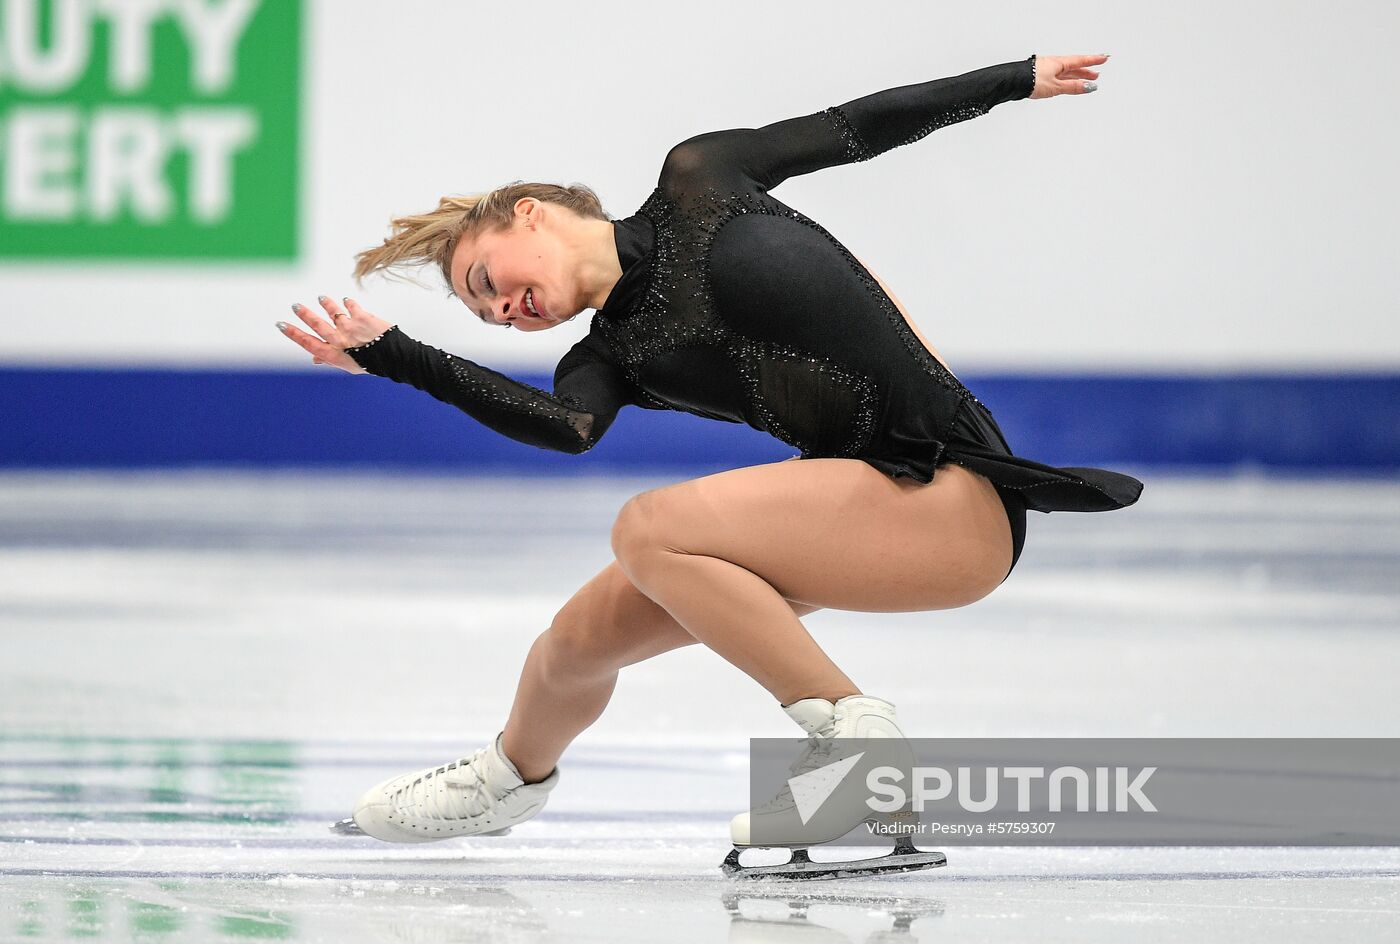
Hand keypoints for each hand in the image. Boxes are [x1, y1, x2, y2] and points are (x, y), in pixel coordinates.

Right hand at [277, 295, 393, 373]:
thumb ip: (331, 360)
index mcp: (334, 355)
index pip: (308, 343)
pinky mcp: (363, 318)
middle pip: (317, 325)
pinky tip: (345, 300)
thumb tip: (314, 359)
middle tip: (295, 306)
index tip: (281, 324)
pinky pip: (351, 306)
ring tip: (321, 298)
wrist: (395, 359)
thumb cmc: (370, 363)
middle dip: (304, 315)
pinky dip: (347, 303)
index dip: (293, 334)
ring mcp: (351, 328)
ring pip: (333, 312)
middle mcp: (340, 341)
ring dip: (326, 304)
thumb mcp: (348, 366)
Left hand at [1029, 54, 1107, 99]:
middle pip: (1074, 67)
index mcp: (1059, 63)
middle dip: (1086, 71)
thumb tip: (1088, 87)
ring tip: (1086, 80)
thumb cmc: (1031, 81)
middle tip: (1096, 74)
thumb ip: (1073, 87)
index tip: (1104, 58)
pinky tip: (1068, 84)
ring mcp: (1046, 70)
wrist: (1013, 83)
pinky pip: (1058, 77)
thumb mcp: (1056, 87)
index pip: (1080, 60)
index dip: (1093, 60)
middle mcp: (1053, 64)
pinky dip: (1066, 80)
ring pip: (1066, 73)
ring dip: (1077, 76)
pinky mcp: (1040, 77)